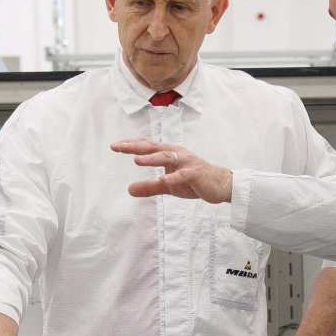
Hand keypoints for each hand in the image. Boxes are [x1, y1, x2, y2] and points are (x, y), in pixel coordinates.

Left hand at [113, 139, 233, 204]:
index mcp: (169, 153)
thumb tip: (129, 189)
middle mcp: (177, 154)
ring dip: (151, 158)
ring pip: (167, 157)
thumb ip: (149, 187)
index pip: (147, 146)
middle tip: (118, 147)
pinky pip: (182, 175)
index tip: (114, 146)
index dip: (131, 145)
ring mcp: (187, 162)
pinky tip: (163, 180)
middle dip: (135, 146)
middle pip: (153, 147)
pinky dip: (172, 177)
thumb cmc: (194, 181)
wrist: (221, 185)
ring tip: (136, 160)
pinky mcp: (196, 173)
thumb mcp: (167, 186)